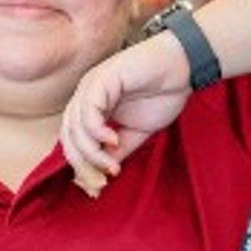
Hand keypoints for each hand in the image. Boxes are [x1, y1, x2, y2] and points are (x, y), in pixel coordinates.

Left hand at [60, 33, 191, 197]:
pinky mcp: (101, 79)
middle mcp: (86, 96)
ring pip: (75, 126)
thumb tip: (104, 171)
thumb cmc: (163, 92)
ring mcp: (91, 86)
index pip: (73, 141)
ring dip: (92, 152)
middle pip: (68, 136)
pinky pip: (88, 111)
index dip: (83, 165)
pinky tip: (114, 139)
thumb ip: (120, 148)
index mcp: (92, 107)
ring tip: (112, 163)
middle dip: (82, 163)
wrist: (182, 66)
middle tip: (101, 180)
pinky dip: (97, 131)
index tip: (100, 184)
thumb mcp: (138, 131)